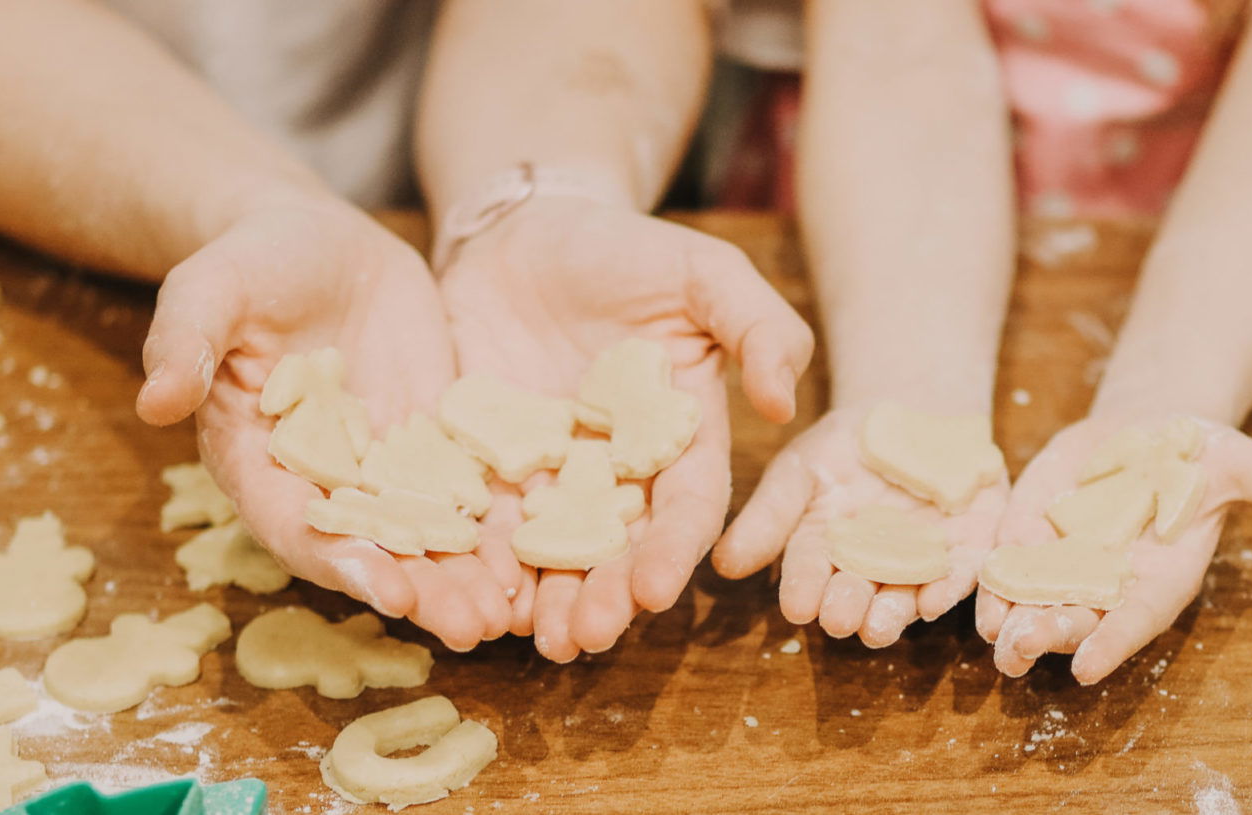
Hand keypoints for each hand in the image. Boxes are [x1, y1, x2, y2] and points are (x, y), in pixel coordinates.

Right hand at [136, 198, 520, 650]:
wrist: (312, 241)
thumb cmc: (247, 264)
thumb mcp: (210, 290)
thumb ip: (185, 343)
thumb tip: (152, 400)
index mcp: (256, 462)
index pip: (292, 525)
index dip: (335, 559)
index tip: (380, 588)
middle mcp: (321, 482)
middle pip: (369, 548)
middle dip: (419, 588)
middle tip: (468, 624)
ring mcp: (384, 467)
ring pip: (427, 534)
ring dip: (467, 575)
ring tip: (515, 610)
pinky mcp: (435, 442)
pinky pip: (470, 491)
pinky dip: (503, 524)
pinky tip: (550, 550)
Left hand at [439, 197, 812, 661]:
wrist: (523, 227)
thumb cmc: (626, 249)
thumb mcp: (706, 272)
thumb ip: (760, 328)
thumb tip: (784, 404)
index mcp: (678, 441)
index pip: (685, 509)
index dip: (671, 553)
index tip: (656, 592)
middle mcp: (615, 473)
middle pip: (615, 549)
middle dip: (602, 597)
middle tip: (583, 635)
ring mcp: (547, 474)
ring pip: (548, 552)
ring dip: (542, 599)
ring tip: (533, 639)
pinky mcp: (482, 463)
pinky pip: (478, 520)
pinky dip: (476, 563)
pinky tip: (466, 596)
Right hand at [713, 405, 1005, 646]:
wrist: (915, 411)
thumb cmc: (847, 443)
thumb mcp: (800, 467)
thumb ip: (769, 515)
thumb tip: (723, 565)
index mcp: (825, 551)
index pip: (810, 573)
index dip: (803, 590)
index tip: (796, 607)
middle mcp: (872, 567)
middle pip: (858, 595)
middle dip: (847, 609)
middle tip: (837, 621)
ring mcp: (922, 561)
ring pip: (906, 595)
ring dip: (894, 614)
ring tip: (877, 627)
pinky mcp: (968, 550)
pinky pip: (961, 574)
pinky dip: (949, 589)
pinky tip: (936, 601)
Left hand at [978, 415, 1251, 683]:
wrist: (1149, 430)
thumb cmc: (1200, 452)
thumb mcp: (1241, 461)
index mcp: (1162, 577)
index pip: (1136, 619)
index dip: (1113, 642)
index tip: (1089, 667)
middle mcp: (1111, 583)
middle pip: (1078, 622)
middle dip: (1050, 637)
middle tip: (1020, 653)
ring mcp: (1066, 566)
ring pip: (1035, 606)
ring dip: (1012, 623)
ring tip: (994, 637)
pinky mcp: (1030, 539)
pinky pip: (1007, 573)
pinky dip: (991, 589)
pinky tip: (974, 602)